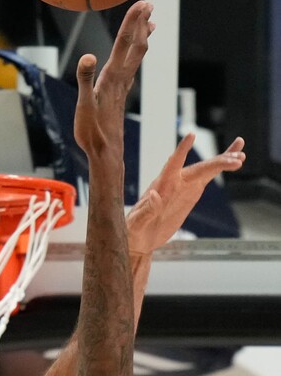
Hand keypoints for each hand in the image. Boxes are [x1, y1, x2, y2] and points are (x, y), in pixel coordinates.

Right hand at [74, 0, 154, 156]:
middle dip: (142, 24)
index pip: (124, 43)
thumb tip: (88, 56)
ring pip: (136, 56)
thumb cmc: (92, 131)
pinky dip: (135, 54)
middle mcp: (121, 79)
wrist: (105, 152)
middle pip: (136, 46)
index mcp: (112, 77)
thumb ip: (85, 80)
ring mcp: (122, 87)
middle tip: (149, 4)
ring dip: (142, 37)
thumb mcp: (84, 106)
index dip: (133, 22)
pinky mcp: (119, 94)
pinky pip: (130, 67)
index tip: (142, 3)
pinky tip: (134, 55)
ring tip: (150, 23)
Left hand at [127, 134, 244, 255]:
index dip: (181, 151)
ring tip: (241, 155)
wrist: (140, 239)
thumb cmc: (133, 231)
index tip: (191, 136)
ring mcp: (184, 185)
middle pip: (198, 168)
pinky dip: (221, 167)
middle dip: (216, 163)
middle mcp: (174, 181)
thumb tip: (153, 194)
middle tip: (235, 160)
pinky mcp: (191, 192)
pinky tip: (237, 158)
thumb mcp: (136, 223)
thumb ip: (145, 210)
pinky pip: (208, 176)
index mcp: (160, 186)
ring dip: (223, 161)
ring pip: (206, 168)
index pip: (172, 165)